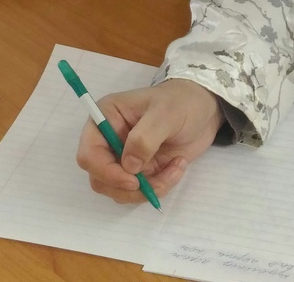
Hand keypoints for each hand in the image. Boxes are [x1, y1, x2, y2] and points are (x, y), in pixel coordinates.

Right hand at [76, 79, 224, 203]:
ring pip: (118, 190)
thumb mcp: (165, 114)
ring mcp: (124, 157)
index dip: (105, 171)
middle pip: (99, 178)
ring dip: (147, 189)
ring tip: (174, 168)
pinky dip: (158, 187)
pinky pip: (140, 191)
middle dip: (127, 186)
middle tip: (155, 181)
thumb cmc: (182, 102)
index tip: (133, 180)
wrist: (204, 109)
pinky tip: (177, 167)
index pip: (89, 154)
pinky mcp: (140, 170)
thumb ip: (145, 139)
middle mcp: (109, 140)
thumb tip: (129, 167)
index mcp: (106, 118)